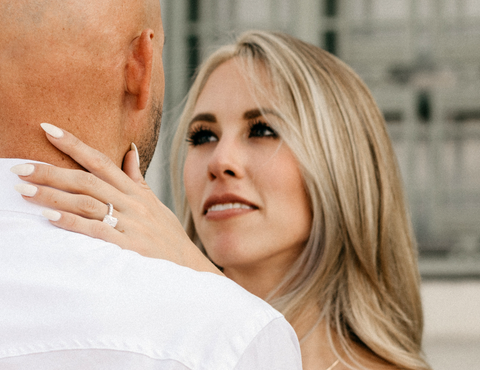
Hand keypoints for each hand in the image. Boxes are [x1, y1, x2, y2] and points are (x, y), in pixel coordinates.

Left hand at [11, 123, 221, 275]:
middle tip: (19, 167)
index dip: (74, 144)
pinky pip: (96, 231)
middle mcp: (131, 203)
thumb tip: (130, 149)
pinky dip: (72, 223)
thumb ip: (137, 178)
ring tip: (24, 190)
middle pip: (86, 180)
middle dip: (51, 171)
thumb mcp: (155, 203)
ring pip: (87, 203)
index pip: (101, 161)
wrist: (188, 265)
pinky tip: (49, 217)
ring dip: (53, 196)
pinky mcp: (128, 246)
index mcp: (135, 191)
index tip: (48, 129)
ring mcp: (130, 224)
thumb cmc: (167, 235)